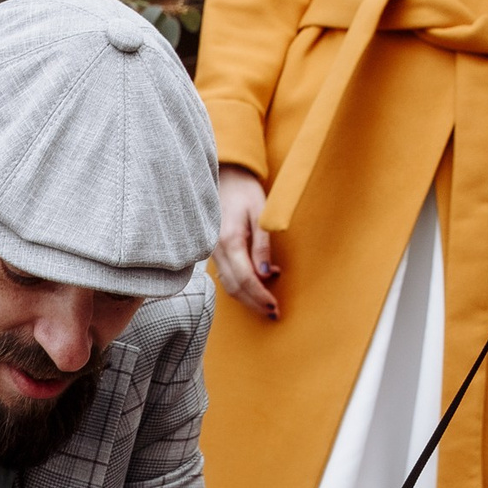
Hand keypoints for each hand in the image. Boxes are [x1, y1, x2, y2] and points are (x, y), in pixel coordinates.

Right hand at [210, 165, 279, 319]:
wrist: (225, 175)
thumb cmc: (245, 191)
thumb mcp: (260, 213)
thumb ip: (263, 244)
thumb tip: (266, 273)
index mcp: (229, 240)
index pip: (244, 279)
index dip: (259, 296)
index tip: (274, 306)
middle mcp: (216, 250)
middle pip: (234, 288)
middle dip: (254, 303)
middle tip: (273, 313)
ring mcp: (212, 251)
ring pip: (228, 285)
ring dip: (248, 298)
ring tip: (267, 304)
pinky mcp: (214, 251)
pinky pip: (226, 276)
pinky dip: (241, 286)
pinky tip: (258, 284)